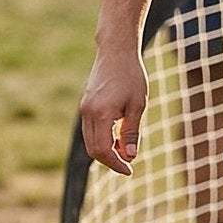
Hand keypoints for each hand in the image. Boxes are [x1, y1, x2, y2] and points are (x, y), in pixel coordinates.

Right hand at [79, 46, 147, 173]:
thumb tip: (129, 156)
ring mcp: (84, 109)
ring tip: (124, 151)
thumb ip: (131, 131)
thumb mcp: (137, 104)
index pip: (104, 150)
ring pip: (89, 141)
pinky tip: (117, 138)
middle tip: (127, 165)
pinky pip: (90, 130)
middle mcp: (88, 113)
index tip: (130, 170)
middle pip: (94, 149)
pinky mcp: (85, 105)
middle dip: (110, 160)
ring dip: (105, 150)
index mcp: (101, 114)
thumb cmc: (131, 75)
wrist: (116, 51)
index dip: (116, 164)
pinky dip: (101, 139)